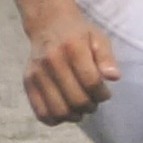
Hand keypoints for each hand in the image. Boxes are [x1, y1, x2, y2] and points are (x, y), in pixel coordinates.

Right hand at [23, 5, 119, 124]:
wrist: (48, 24)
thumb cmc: (79, 34)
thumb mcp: (98, 38)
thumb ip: (107, 58)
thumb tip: (114, 77)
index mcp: (72, 47)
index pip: (90, 81)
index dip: (102, 94)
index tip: (106, 94)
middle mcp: (52, 61)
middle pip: (75, 98)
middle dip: (90, 106)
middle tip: (94, 103)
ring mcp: (37, 73)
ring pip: (58, 109)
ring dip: (74, 115)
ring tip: (81, 110)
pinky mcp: (27, 83)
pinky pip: (40, 111)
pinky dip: (55, 119)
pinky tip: (66, 113)